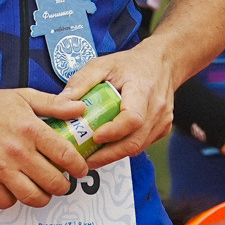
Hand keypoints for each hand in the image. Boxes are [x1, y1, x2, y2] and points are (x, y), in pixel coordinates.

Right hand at [0, 85, 91, 210]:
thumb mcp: (23, 96)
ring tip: (44, 190)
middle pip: (53, 181)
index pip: (65, 155)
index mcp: (30, 129)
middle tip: (63, 182)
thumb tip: (80, 109)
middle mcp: (17, 151)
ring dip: (43, 197)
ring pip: (33, 197)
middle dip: (64, 186)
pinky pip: (7, 202)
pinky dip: (14, 199)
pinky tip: (16, 188)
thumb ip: (54, 104)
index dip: (78, 166)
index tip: (81, 169)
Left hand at [58, 40, 178, 170]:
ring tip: (92, 158)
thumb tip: (61, 104)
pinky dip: (124, 149)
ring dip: (114, 155)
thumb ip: (81, 82)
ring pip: (138, 147)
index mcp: (142, 89)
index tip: (95, 137)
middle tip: (85, 161)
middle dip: (109, 155)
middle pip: (135, 141)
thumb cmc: (129, 65)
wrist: (161, 63)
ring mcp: (163, 120)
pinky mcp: (163, 128)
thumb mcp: (102, 65)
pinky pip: (142, 144)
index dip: (114, 132)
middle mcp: (157, 107)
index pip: (133, 118)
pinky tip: (108, 148)